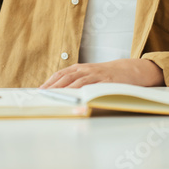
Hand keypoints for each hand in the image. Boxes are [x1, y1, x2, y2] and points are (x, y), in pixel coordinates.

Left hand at [39, 59, 164, 88]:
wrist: (127, 70)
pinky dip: (84, 93)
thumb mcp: (89, 73)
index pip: (61, 74)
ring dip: (66, 91)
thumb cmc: (105, 74)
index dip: (50, 82)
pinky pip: (93, 87)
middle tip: (44, 96)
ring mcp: (96, 75)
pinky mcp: (105, 82)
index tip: (40, 91)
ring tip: (56, 98)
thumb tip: (60, 92)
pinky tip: (77, 100)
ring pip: (77, 82)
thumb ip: (77, 80)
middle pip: (66, 78)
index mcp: (80, 68)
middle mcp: (86, 70)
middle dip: (53, 87)